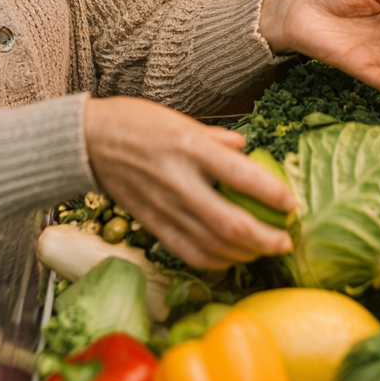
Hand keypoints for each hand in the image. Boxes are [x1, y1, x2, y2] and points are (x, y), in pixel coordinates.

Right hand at [83, 97, 294, 269]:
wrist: (87, 141)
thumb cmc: (136, 122)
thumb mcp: (181, 119)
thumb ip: (216, 137)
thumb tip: (245, 148)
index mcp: (191, 147)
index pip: (241, 176)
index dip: (272, 194)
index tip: (292, 204)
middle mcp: (180, 180)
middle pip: (230, 223)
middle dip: (265, 239)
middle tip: (286, 241)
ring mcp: (164, 206)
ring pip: (212, 245)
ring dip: (244, 254)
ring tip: (263, 251)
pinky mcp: (151, 224)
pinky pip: (187, 252)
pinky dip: (214, 261)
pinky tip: (229, 258)